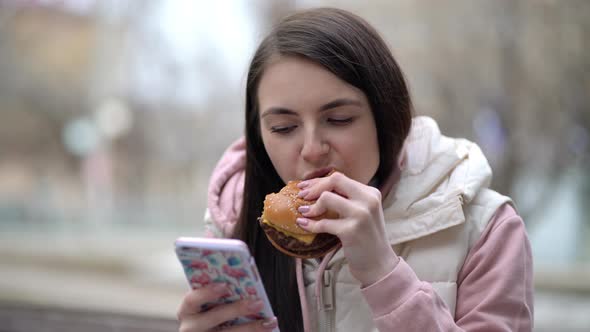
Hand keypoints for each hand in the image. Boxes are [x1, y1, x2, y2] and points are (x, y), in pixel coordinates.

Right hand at [177, 283, 277, 331]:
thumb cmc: (207, 313)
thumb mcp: (204, 304)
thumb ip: (214, 290)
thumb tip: (235, 269)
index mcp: (187, 311)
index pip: (191, 299)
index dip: (207, 292)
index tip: (225, 285)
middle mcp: (191, 328)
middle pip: (214, 318)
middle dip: (237, 309)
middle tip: (258, 302)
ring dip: (252, 327)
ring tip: (270, 321)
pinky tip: (268, 327)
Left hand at [296, 171, 398, 285]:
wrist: (379, 264)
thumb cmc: (366, 237)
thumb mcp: (362, 212)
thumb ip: (346, 199)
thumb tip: (314, 189)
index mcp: (371, 193)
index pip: (340, 178)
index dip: (319, 181)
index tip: (305, 187)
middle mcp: (368, 200)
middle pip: (334, 181)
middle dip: (314, 188)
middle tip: (301, 197)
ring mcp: (360, 215)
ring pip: (327, 198)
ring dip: (312, 207)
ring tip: (304, 213)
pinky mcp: (351, 231)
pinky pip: (323, 223)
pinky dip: (310, 224)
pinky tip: (303, 225)